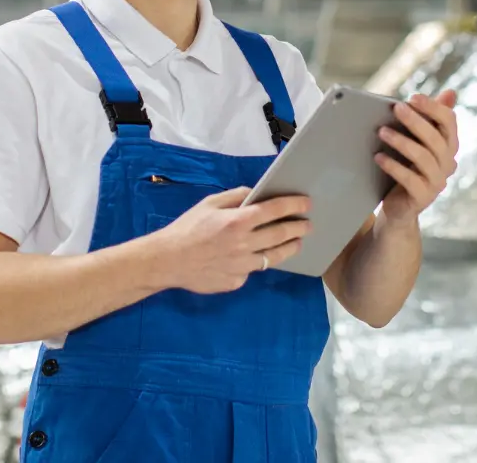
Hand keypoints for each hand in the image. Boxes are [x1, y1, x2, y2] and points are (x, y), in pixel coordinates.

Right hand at [148, 187, 312, 293]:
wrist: (168, 260)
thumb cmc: (187, 228)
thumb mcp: (209, 204)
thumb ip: (235, 197)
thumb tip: (255, 195)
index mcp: (238, 221)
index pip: (274, 210)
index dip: (293, 204)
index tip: (306, 203)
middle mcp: (244, 244)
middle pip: (280, 234)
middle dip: (298, 227)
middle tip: (308, 225)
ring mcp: (242, 266)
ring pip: (274, 257)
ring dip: (288, 248)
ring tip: (296, 243)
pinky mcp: (236, 281)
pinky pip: (252, 270)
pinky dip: (256, 262)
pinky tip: (256, 258)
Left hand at [375, 89, 458, 222]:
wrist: (399, 204)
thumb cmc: (407, 166)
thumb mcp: (417, 140)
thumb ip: (429, 117)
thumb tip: (451, 92)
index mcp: (449, 145)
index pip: (449, 122)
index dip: (433, 108)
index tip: (413, 98)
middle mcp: (448, 163)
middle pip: (436, 138)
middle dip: (415, 121)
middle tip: (396, 108)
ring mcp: (437, 182)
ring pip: (423, 157)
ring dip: (401, 142)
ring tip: (382, 131)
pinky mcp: (423, 197)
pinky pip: (409, 179)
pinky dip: (393, 166)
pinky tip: (378, 157)